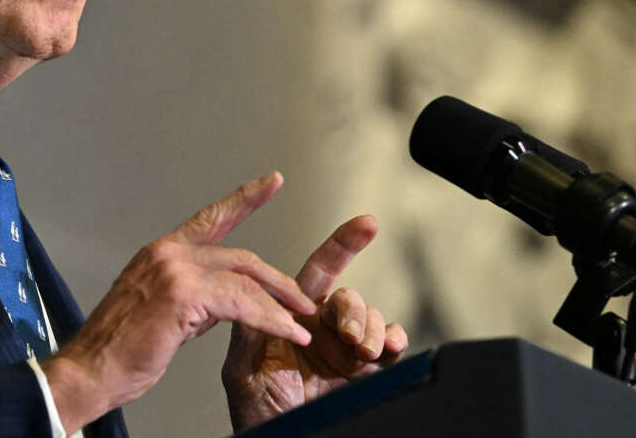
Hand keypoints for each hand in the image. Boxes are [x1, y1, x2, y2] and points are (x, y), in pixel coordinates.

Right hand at [43, 172, 315, 433]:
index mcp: (161, 253)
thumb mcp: (161, 312)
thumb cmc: (118, 350)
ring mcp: (174, 270)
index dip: (245, 198)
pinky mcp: (182, 294)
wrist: (89, 370)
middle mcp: (167, 253)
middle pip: (239, 255)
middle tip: (302, 299)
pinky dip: (268, 319)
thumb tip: (223, 303)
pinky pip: (240, 303)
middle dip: (276, 279)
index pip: (211, 218)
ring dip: (278, 305)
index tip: (272, 181)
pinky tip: (284, 331)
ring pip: (244, 280)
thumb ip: (194, 298)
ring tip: (298, 324)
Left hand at [221, 215, 407, 431]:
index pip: (317, 271)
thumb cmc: (255, 412)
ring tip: (360, 350)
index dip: (342, 244)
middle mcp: (322, 328)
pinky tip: (389, 346)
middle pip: (347, 297)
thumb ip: (249, 329)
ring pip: (370, 319)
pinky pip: (390, 345)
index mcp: (290, 317)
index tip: (367, 223)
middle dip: (351, 309)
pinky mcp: (368, 372)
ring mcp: (346, 349)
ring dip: (369, 329)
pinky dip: (394, 340)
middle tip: (347, 335)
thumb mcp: (242, 370)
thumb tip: (256, 295)